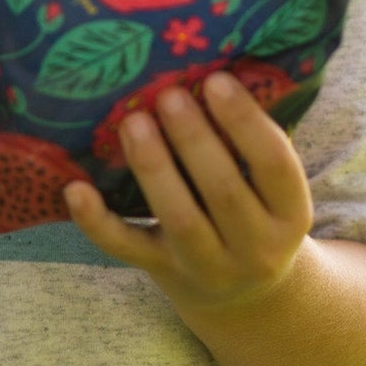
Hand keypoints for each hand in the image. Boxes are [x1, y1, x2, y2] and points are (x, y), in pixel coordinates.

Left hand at [63, 74, 314, 311]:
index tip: (217, 79)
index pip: (276, 166)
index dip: (247, 122)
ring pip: (179, 219)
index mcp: (290, 215)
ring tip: (133, 121)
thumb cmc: (253, 214)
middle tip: (168, 94)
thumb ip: (251, 144)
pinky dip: (97, 221)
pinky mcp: (162, 271)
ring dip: (154, 168)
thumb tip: (210, 67)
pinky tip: (74, 188)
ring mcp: (207, 266)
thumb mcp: (271, 191)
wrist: (245, 298)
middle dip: (194, 140)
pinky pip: (126, 248)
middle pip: (223, 192)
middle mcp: (256, 247)